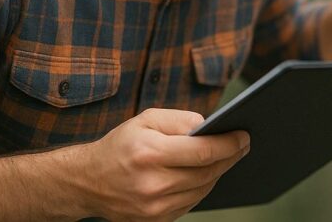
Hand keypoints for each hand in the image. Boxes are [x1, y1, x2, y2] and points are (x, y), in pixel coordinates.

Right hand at [79, 108, 248, 220]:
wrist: (86, 182)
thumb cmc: (120, 145)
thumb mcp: (146, 120)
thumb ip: (180, 120)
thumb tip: (209, 127)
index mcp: (150, 154)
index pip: (203, 152)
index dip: (229, 144)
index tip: (244, 135)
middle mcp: (152, 184)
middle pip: (207, 172)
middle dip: (230, 156)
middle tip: (243, 144)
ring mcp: (154, 208)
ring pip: (203, 189)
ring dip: (218, 172)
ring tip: (228, 156)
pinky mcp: (155, 221)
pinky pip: (191, 202)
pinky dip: (202, 186)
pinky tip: (207, 173)